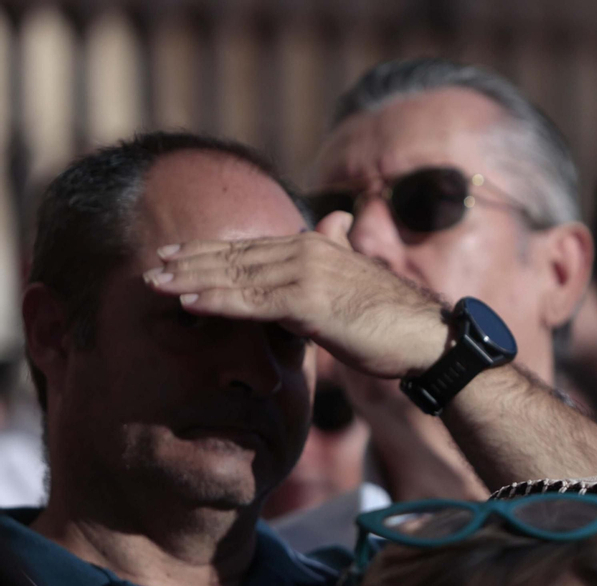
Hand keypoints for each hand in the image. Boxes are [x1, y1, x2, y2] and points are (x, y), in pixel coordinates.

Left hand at [143, 212, 450, 378]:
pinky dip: (217, 301)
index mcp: (316, 246)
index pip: (253, 246)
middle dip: (191, 261)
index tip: (178, 254)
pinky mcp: (307, 302)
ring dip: (192, 281)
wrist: (426, 339)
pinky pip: (251, 301)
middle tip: (153, 265)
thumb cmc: (396, 317)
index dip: (212, 249)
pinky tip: (188, 302)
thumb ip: (340, 247)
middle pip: (236, 255)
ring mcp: (305, 274)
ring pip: (237, 275)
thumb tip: (339, 219)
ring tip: (156, 285)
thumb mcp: (360, 274)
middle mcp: (307, 251)